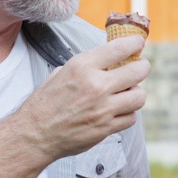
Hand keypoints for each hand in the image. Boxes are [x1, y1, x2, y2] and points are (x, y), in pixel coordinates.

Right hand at [10, 35, 148, 161]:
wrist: (35, 134)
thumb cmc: (45, 103)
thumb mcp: (61, 73)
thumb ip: (86, 66)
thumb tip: (108, 60)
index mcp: (82, 67)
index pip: (119, 48)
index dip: (134, 43)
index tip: (138, 43)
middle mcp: (95, 86)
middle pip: (138, 72)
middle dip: (142, 67)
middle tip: (140, 68)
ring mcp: (103, 108)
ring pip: (139, 96)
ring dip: (135, 93)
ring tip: (127, 93)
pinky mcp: (106, 128)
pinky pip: (131, 118)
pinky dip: (127, 113)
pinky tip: (117, 111)